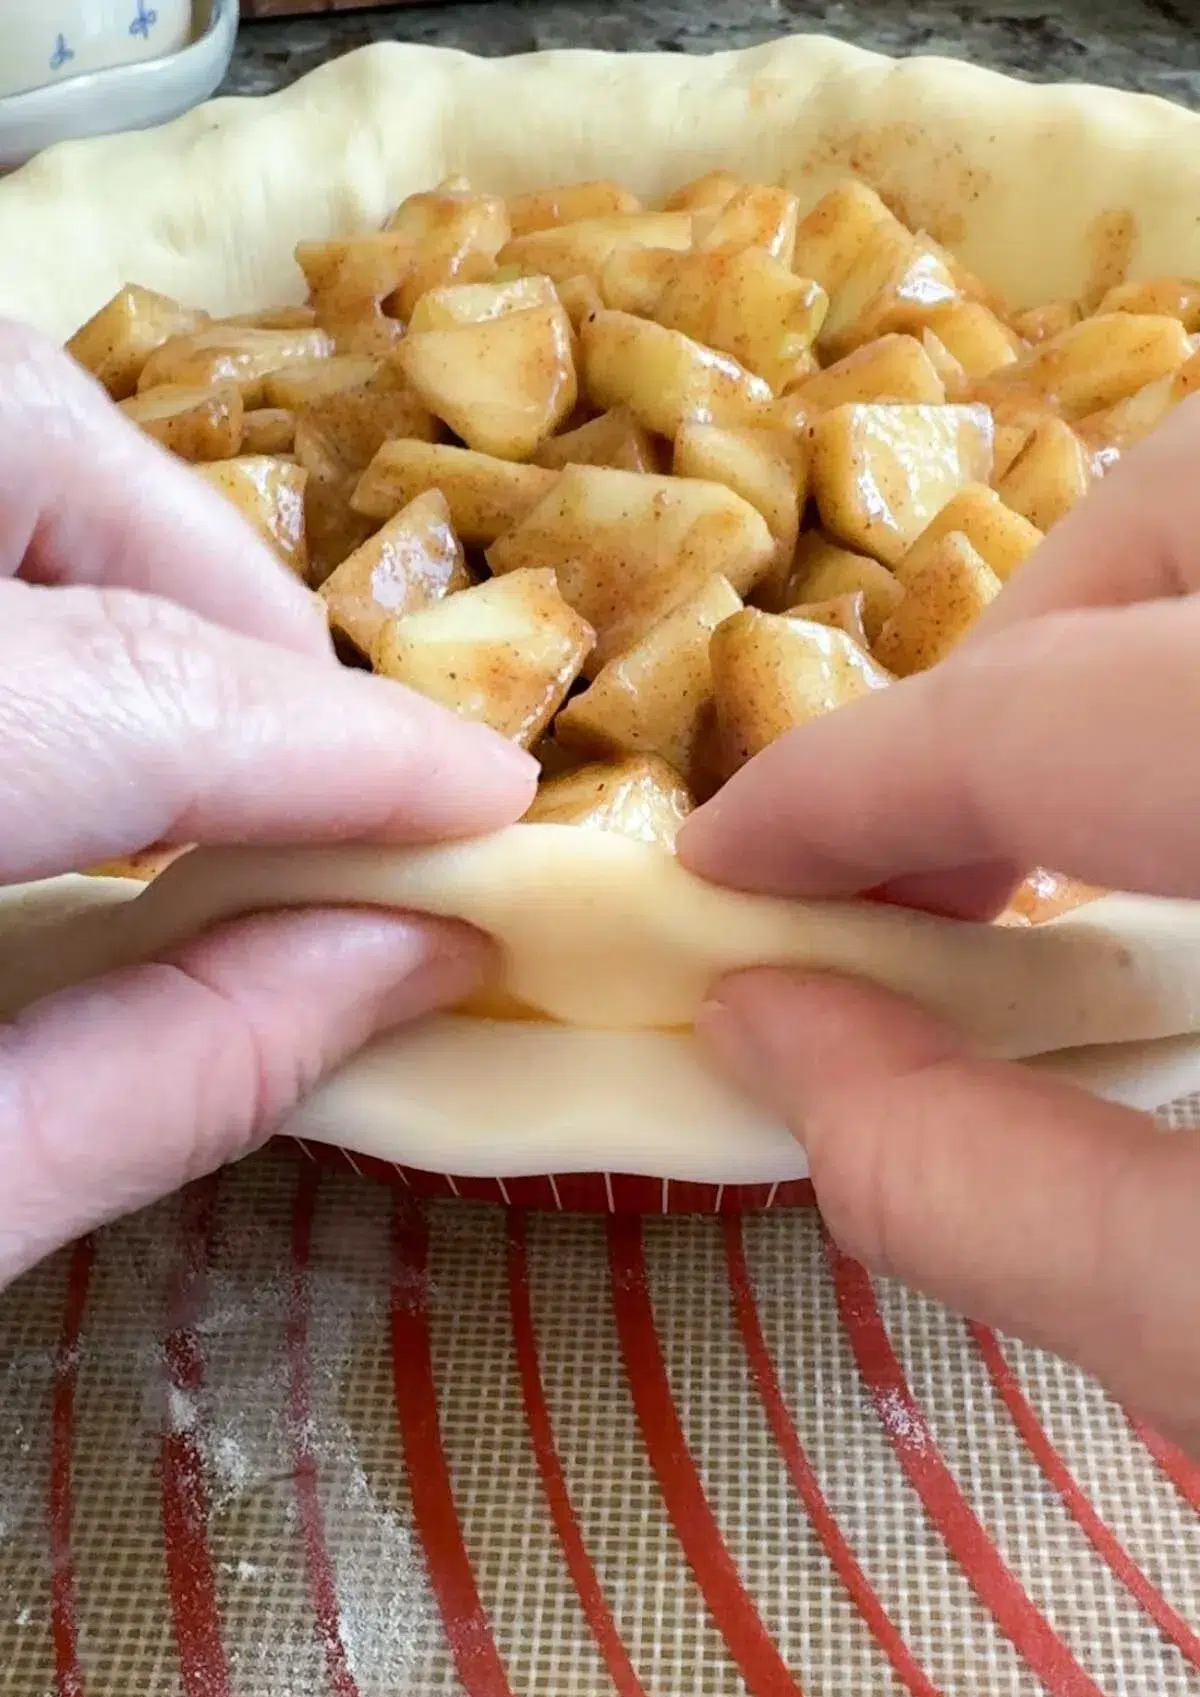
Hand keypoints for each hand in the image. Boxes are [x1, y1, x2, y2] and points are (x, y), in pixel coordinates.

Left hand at [0, 322, 535, 1287]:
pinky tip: (61, 724)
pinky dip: (27, 576)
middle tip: (314, 758)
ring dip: (120, 557)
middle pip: (21, 437)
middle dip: (214, 582)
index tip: (485, 807)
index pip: (133, 692)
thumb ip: (175, 1071)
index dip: (341, 747)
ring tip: (201, 741)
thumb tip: (417, 953)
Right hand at [679, 396, 1199, 1453]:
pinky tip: (1178, 841)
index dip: (839, 793)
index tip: (726, 879)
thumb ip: (972, 1183)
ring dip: (1107, 647)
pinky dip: (1187, 681)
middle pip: (1176, 514)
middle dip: (1006, 664)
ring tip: (1049, 846)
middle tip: (926, 864)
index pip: (1039, 717)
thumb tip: (766, 1034)